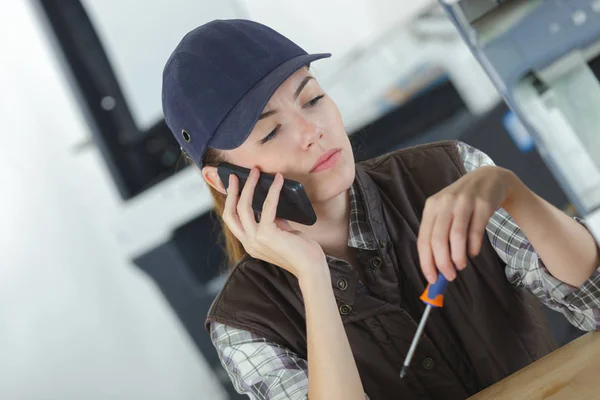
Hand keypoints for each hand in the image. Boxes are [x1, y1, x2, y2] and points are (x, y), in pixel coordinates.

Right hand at [222, 167, 326, 279]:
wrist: (311, 268)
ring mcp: (255, 240)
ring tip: (255, 172)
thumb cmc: (301, 252)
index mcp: (250, 244)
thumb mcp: (282, 234)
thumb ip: (274, 222)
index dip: (230, 201)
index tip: (233, 185)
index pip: (232, 221)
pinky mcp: (267, 234)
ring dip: (249, 186)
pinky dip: (273, 190)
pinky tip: (279, 180)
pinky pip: (267, 206)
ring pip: (243, 207)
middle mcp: (249, 243)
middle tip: (234, 175)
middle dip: (232, 192)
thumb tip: (271, 205)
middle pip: (231, 213)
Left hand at [417, 166, 516, 283]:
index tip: (432, 279)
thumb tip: (437, 268)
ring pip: (456, 236)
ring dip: (458, 256)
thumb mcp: (446, 212)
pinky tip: (473, 253)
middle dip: (442, 263)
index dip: (426, 262)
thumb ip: (440, 236)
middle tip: (449, 277)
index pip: (423, 239)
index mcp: (431, 207)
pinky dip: (473, 247)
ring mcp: (464, 202)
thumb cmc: (463, 202)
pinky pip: (475, 231)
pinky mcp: (482, 205)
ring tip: (461, 266)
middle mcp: (444, 203)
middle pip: (438, 239)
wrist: (490, 178)